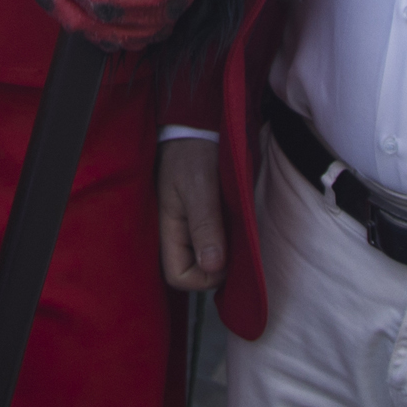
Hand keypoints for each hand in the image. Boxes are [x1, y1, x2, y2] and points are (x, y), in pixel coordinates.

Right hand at [157, 137, 227, 291]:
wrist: (195, 128)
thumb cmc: (192, 153)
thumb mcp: (199, 185)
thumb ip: (205, 224)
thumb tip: (213, 266)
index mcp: (168, 231)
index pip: (179, 278)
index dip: (205, 277)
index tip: (227, 255)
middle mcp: (176, 237)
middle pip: (194, 273)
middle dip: (219, 266)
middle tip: (238, 241)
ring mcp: (188, 230)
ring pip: (207, 261)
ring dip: (226, 252)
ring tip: (239, 229)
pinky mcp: (201, 222)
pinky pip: (215, 245)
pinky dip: (228, 241)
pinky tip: (237, 224)